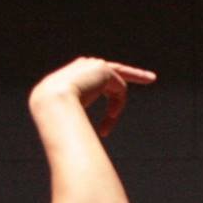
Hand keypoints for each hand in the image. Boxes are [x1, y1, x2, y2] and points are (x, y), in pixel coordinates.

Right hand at [32, 57, 158, 140]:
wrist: (51, 102)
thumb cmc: (54, 114)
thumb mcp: (66, 117)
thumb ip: (74, 118)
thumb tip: (76, 137)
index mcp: (72, 75)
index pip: (96, 77)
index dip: (109, 85)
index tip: (117, 90)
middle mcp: (83, 66)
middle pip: (115, 71)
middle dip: (135, 74)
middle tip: (152, 78)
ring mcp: (93, 65)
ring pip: (118, 87)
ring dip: (115, 110)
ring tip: (105, 129)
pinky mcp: (103, 69)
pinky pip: (120, 91)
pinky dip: (116, 107)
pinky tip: (108, 117)